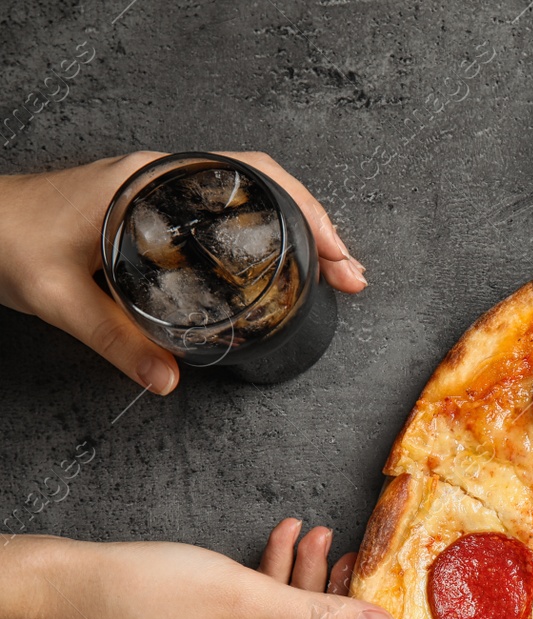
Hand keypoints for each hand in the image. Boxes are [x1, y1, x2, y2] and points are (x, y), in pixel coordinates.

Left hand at [0, 151, 366, 395]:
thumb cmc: (6, 241)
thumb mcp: (58, 298)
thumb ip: (115, 341)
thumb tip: (169, 380)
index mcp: (150, 181)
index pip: (253, 176)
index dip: (308, 211)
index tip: (336, 255)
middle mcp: (162, 176)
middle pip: (265, 186)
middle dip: (319, 227)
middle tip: (350, 275)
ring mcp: (160, 187)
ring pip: (249, 196)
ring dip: (296, 230)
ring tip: (329, 273)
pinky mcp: (153, 204)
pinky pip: (225, 209)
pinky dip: (263, 233)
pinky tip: (274, 266)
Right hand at [3, 519, 393, 618]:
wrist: (64, 584)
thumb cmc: (142, 594)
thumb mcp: (245, 599)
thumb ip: (320, 616)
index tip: (372, 602)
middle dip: (328, 603)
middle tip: (347, 555)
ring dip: (301, 585)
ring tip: (318, 535)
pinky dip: (271, 587)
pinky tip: (286, 540)